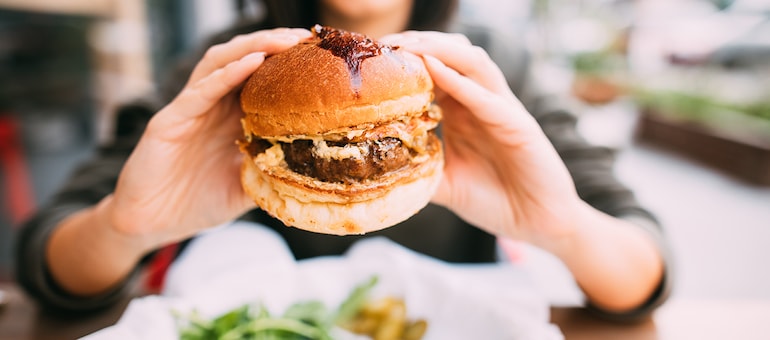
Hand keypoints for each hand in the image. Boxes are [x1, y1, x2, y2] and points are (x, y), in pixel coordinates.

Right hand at [108, 28, 311, 249]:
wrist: (151, 225)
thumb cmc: (196, 204)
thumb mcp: (246, 188)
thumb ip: (272, 174)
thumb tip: (313, 173)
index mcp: (231, 118)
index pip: (261, 79)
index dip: (287, 64)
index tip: (319, 57)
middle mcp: (212, 106)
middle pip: (243, 60)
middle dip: (274, 45)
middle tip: (305, 38)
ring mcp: (190, 110)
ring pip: (221, 64)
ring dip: (252, 48)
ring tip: (282, 41)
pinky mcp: (170, 120)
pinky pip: (200, 91)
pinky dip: (226, 74)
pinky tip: (250, 63)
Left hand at [381, 32, 585, 247]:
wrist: (538, 225)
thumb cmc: (495, 201)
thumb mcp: (445, 185)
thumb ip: (419, 172)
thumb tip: (378, 173)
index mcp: (463, 111)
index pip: (434, 70)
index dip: (405, 60)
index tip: (372, 58)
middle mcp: (482, 102)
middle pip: (452, 54)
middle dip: (418, 43)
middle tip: (383, 44)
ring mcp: (503, 110)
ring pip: (472, 62)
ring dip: (438, 49)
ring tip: (406, 47)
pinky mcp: (519, 126)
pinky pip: (487, 98)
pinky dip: (460, 82)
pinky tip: (433, 70)